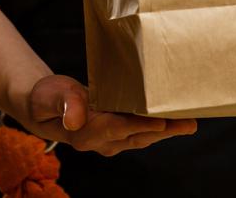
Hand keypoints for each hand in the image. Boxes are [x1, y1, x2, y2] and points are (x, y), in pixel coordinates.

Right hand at [12, 75, 196, 155]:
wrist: (45, 107)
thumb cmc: (49, 98)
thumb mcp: (51, 95)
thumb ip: (65, 103)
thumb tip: (75, 120)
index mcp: (86, 133)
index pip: (117, 129)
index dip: (140, 125)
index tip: (162, 122)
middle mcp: (102, 141)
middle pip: (138, 135)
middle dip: (165, 130)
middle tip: (190, 123)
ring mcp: (112, 139)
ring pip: (145, 135)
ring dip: (168, 129)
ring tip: (190, 120)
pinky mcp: (119, 132)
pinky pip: (143, 130)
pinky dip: (161, 124)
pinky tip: (176, 116)